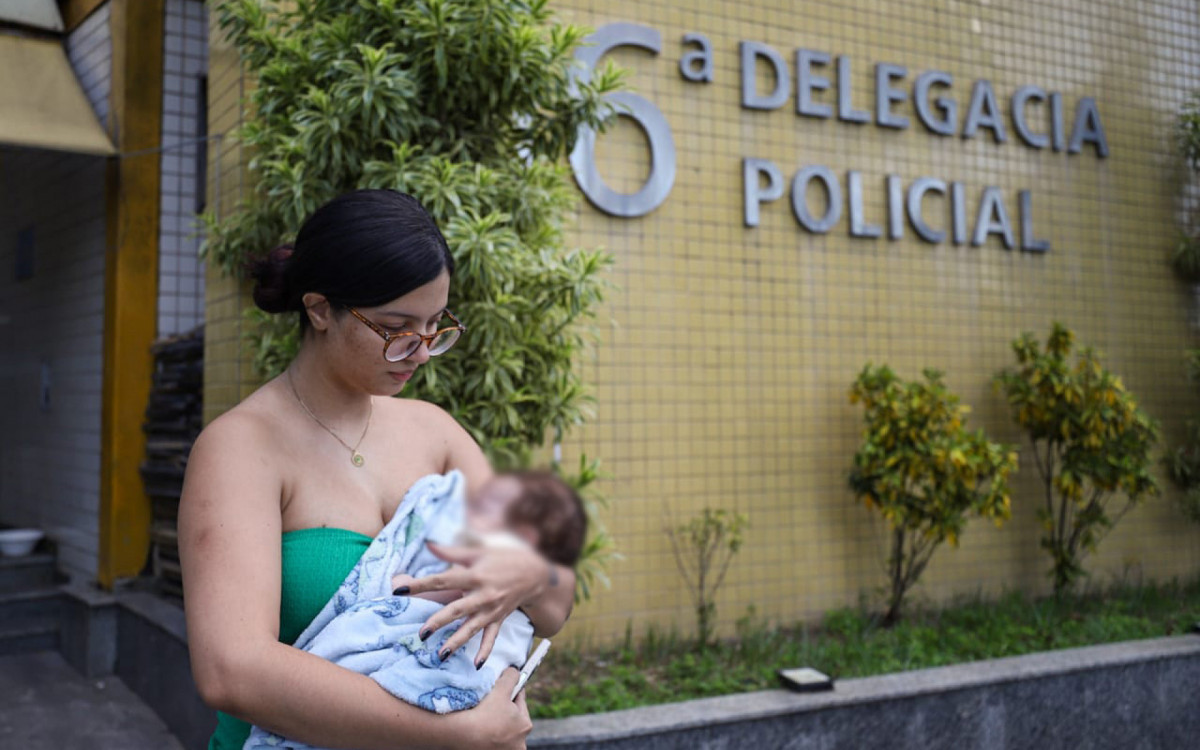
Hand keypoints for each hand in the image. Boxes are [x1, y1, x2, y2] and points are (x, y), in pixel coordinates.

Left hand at [406, 542, 548, 662]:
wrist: (536, 573)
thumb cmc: (504, 559)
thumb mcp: (479, 551)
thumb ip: (452, 552)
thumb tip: (429, 544)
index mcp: (475, 575)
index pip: (442, 580)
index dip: (420, 584)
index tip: (399, 590)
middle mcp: (483, 595)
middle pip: (457, 610)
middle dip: (439, 622)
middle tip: (421, 633)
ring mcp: (492, 610)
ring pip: (471, 628)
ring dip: (457, 641)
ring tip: (441, 654)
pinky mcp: (499, 619)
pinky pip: (492, 638)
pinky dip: (485, 651)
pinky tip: (476, 665)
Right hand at [454, 668, 531, 749]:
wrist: (460, 734)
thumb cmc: (483, 712)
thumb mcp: (501, 689)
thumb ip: (511, 677)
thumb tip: (514, 671)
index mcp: (525, 725)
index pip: (520, 701)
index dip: (510, 690)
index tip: (501, 685)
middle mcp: (520, 742)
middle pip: (511, 716)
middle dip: (503, 707)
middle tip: (489, 699)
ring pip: (501, 728)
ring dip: (495, 720)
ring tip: (482, 712)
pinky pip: (491, 738)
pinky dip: (487, 731)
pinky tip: (479, 725)